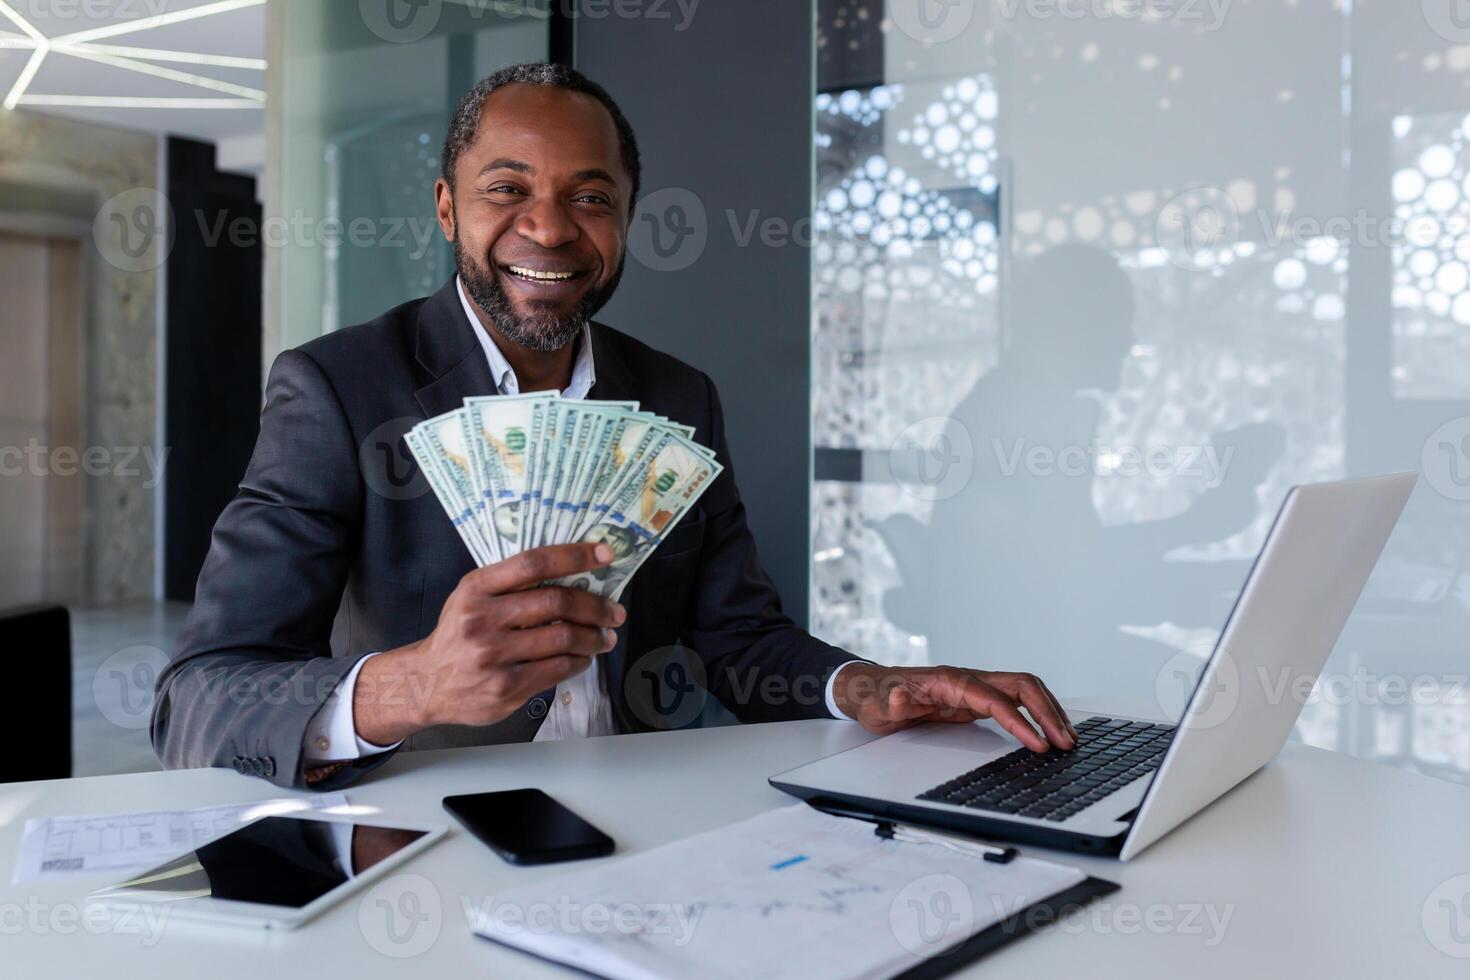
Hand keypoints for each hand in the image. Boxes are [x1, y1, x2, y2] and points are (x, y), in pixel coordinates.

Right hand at [353, 543, 625, 743]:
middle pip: (555, 602)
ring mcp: (493, 655)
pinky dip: (579, 661)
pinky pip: (557, 669)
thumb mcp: (472, 597)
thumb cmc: (459, 634)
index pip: (533, 563)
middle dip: (594, 606)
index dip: (574, 556)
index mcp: (476, 588)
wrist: (426, 682)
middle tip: (615, 611)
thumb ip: (511, 584)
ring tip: (605, 637)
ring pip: (562, 639)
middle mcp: (482, 618)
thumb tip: (574, 573)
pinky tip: (584, 658)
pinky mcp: (505, 686)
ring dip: (593, 637)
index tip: (604, 555)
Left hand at [831, 663, 1076, 750]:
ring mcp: (974, 686)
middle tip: (1066, 743)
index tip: (1038, 745)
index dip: (1019, 721)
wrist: (870, 690)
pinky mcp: (976, 698)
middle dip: (1047, 712)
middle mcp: (968, 678)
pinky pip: (1016, 700)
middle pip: (1021, 685)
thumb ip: (891, 702)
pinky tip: (1049, 731)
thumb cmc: (876, 698)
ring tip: (1068, 740)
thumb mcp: (878, 705)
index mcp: (949, 680)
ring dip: (1049, 711)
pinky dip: (1038, 712)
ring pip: (1024, 689)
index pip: (995, 699)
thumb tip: (899, 695)